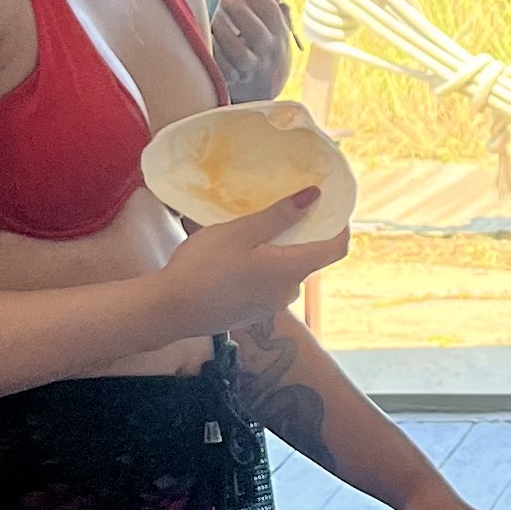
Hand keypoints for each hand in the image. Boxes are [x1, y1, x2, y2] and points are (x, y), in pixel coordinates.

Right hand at [162, 187, 343, 333]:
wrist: (170, 310)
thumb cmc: (205, 267)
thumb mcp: (241, 232)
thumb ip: (280, 215)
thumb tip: (314, 196)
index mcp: (292, 270)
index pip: (336, 249)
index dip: (340, 226)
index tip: (331, 205)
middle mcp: (288, 292)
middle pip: (309, 258)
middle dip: (302, 234)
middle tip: (283, 210)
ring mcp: (271, 306)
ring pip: (286, 271)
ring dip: (279, 251)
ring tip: (255, 230)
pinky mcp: (253, 313)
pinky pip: (269, 285)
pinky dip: (264, 267)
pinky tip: (238, 258)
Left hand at [208, 0, 294, 102]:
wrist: (263, 92)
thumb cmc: (264, 48)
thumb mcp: (274, 26)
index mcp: (279, 34)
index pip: (272, 11)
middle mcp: (268, 52)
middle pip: (256, 32)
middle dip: (240, 12)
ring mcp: (251, 69)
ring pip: (238, 52)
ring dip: (224, 32)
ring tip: (212, 15)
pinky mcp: (234, 82)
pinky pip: (222, 68)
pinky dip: (213, 53)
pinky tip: (204, 38)